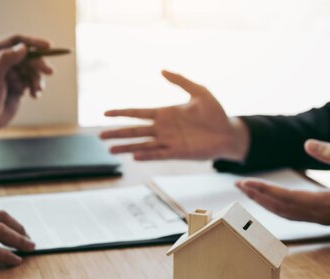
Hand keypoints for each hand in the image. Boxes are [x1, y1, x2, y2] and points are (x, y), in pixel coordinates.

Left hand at [0, 34, 54, 137]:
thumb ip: (5, 60)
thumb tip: (24, 47)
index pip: (16, 41)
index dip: (33, 42)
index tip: (48, 46)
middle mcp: (3, 61)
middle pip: (28, 56)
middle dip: (39, 64)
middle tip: (50, 72)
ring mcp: (12, 74)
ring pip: (32, 70)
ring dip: (37, 79)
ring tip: (37, 90)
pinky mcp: (18, 86)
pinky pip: (32, 82)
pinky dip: (36, 88)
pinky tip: (34, 96)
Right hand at [100, 70, 249, 160]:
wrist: (229, 133)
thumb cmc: (216, 113)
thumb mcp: (199, 92)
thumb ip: (180, 81)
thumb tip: (161, 70)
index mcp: (165, 113)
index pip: (138, 113)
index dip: (122, 113)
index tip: (106, 113)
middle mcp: (163, 129)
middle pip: (135, 131)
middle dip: (118, 133)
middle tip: (100, 136)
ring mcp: (169, 142)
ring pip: (142, 144)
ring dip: (127, 147)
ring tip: (110, 149)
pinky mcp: (177, 153)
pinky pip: (158, 154)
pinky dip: (147, 155)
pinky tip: (134, 156)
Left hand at [236, 139, 329, 240]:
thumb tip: (307, 143)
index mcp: (326, 204)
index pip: (287, 198)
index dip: (265, 190)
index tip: (247, 183)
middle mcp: (318, 215)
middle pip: (279, 207)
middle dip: (257, 196)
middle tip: (237, 184)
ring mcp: (318, 218)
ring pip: (283, 213)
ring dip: (263, 202)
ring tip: (246, 191)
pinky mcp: (320, 217)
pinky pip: (291, 214)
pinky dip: (275, 206)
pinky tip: (267, 199)